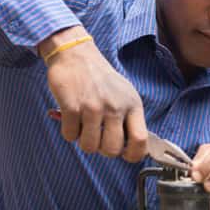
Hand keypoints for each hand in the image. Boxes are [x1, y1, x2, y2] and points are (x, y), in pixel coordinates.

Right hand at [40, 26, 147, 159]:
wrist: (76, 54)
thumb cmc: (100, 78)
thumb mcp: (125, 94)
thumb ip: (130, 119)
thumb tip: (133, 148)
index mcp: (132, 105)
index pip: (141, 140)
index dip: (133, 154)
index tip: (124, 155)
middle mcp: (115, 106)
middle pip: (112, 149)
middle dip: (102, 150)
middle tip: (98, 138)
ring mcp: (93, 107)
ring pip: (89, 146)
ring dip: (83, 141)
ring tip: (84, 126)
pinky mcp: (72, 106)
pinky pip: (70, 136)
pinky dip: (68, 132)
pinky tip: (71, 118)